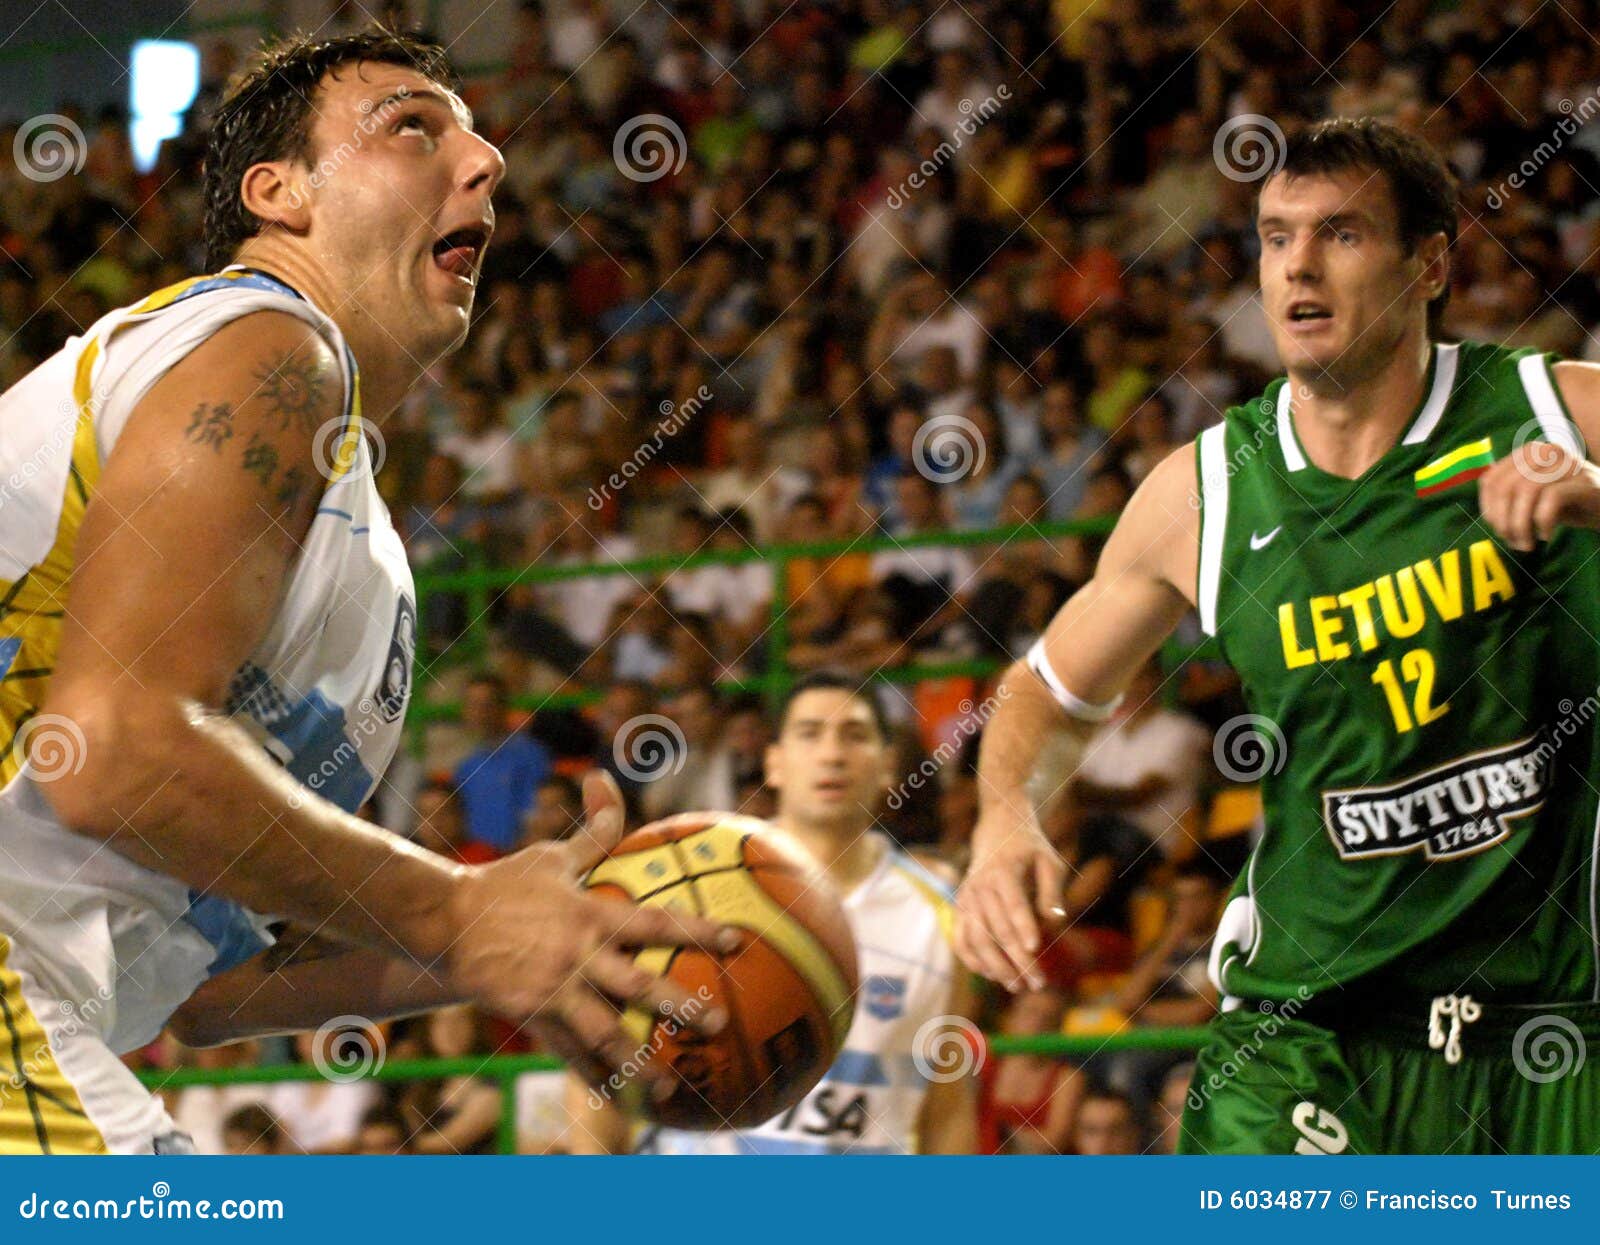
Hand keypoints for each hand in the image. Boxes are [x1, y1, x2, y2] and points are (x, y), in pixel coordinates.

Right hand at [443, 771, 734, 1092]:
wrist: (446, 924)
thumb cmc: (507, 886)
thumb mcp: (553, 855)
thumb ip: (593, 829)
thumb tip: (606, 776)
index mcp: (590, 915)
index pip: (654, 921)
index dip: (697, 929)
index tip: (737, 940)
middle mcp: (577, 956)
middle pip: (636, 984)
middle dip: (679, 1004)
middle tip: (718, 1022)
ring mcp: (554, 991)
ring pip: (603, 1033)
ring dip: (639, 1064)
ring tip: (671, 1092)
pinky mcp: (533, 1017)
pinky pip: (569, 1053)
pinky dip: (595, 1076)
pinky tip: (620, 1100)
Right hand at [954, 801, 1065, 992]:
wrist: (998, 830)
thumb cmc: (1030, 849)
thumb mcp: (1050, 860)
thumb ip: (1053, 891)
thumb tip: (1056, 921)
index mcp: (1003, 871)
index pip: (1013, 904)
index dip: (1023, 927)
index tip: (1035, 950)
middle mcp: (980, 886)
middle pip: (997, 929)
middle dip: (1017, 960)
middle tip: (1038, 984)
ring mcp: (967, 898)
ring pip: (976, 939)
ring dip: (995, 966)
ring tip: (1017, 986)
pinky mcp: (960, 908)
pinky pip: (961, 939)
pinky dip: (972, 960)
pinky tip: (991, 975)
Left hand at [1478, 442, 1599, 551]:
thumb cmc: (1566, 504)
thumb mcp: (1531, 499)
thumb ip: (1507, 499)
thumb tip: (1488, 516)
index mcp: (1527, 453)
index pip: (1490, 480)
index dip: (1488, 510)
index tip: (1499, 531)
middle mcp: (1546, 452)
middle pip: (1505, 487)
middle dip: (1503, 521)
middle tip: (1513, 542)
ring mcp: (1566, 464)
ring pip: (1526, 492)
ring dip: (1521, 525)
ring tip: (1527, 544)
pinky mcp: (1583, 480)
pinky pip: (1551, 499)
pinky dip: (1543, 522)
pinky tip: (1546, 535)